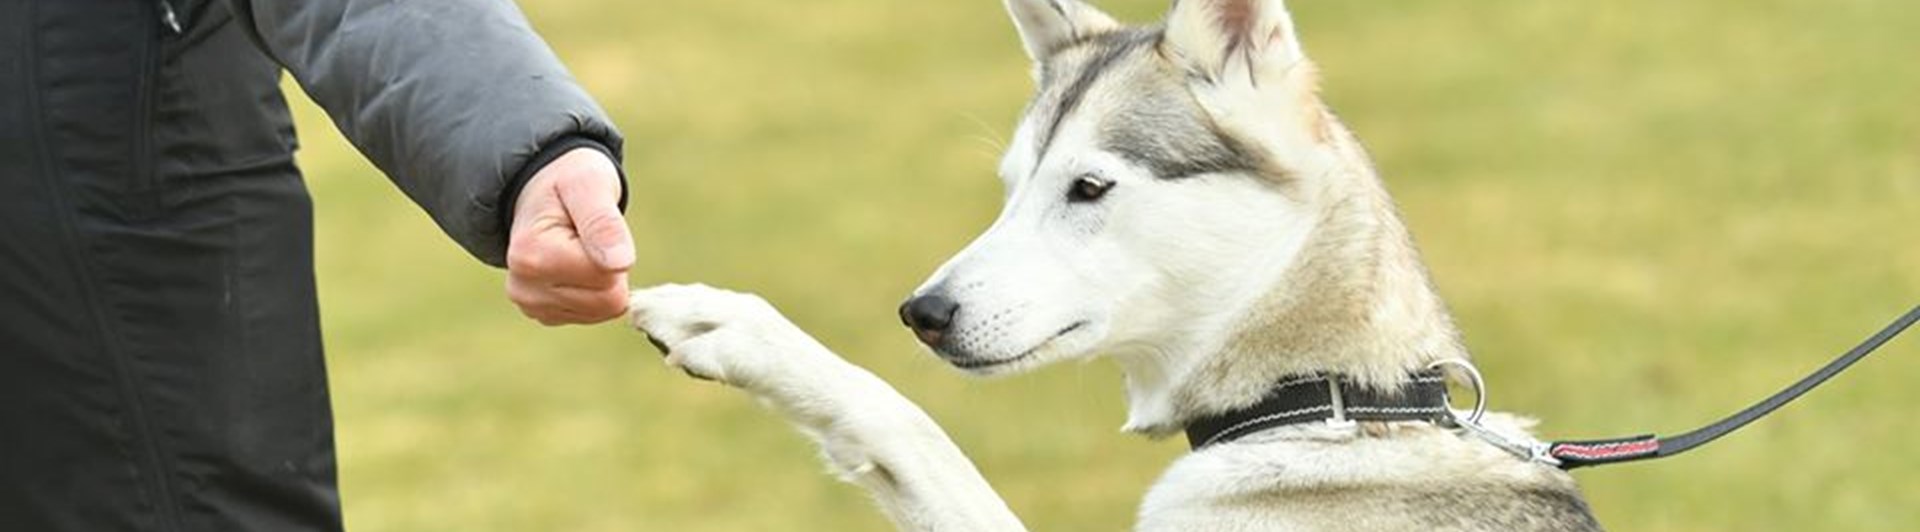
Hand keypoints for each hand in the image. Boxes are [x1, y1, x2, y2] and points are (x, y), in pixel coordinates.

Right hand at [506, 148, 633, 324]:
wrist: (539, 190)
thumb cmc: (568, 181)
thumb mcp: (589, 183)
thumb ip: (603, 221)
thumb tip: (621, 263)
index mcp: (532, 255)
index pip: (608, 279)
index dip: (614, 249)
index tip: (592, 223)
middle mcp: (524, 287)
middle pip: (607, 301)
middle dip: (611, 268)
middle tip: (590, 236)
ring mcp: (530, 304)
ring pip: (601, 311)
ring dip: (602, 278)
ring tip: (580, 246)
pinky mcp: (542, 313)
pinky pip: (592, 315)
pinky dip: (593, 290)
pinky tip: (574, 264)